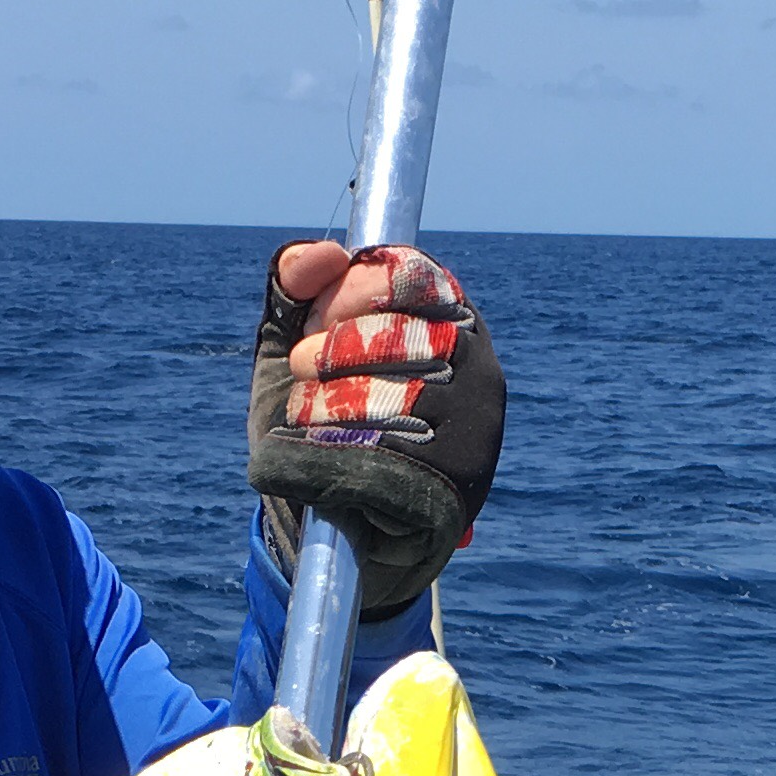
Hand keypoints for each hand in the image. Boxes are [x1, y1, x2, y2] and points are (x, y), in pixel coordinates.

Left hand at [248, 240, 503, 613]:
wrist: (331, 523)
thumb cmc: (317, 420)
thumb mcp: (295, 345)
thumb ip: (294, 288)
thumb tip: (324, 251)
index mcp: (454, 322)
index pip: (413, 277)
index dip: (353, 289)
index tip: (316, 318)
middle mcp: (481, 372)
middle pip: (401, 334)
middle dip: (333, 349)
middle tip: (302, 368)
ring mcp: (476, 432)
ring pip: (391, 395)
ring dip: (324, 404)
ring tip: (305, 417)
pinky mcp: (454, 488)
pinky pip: (382, 457)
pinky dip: (328, 454)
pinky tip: (315, 456)